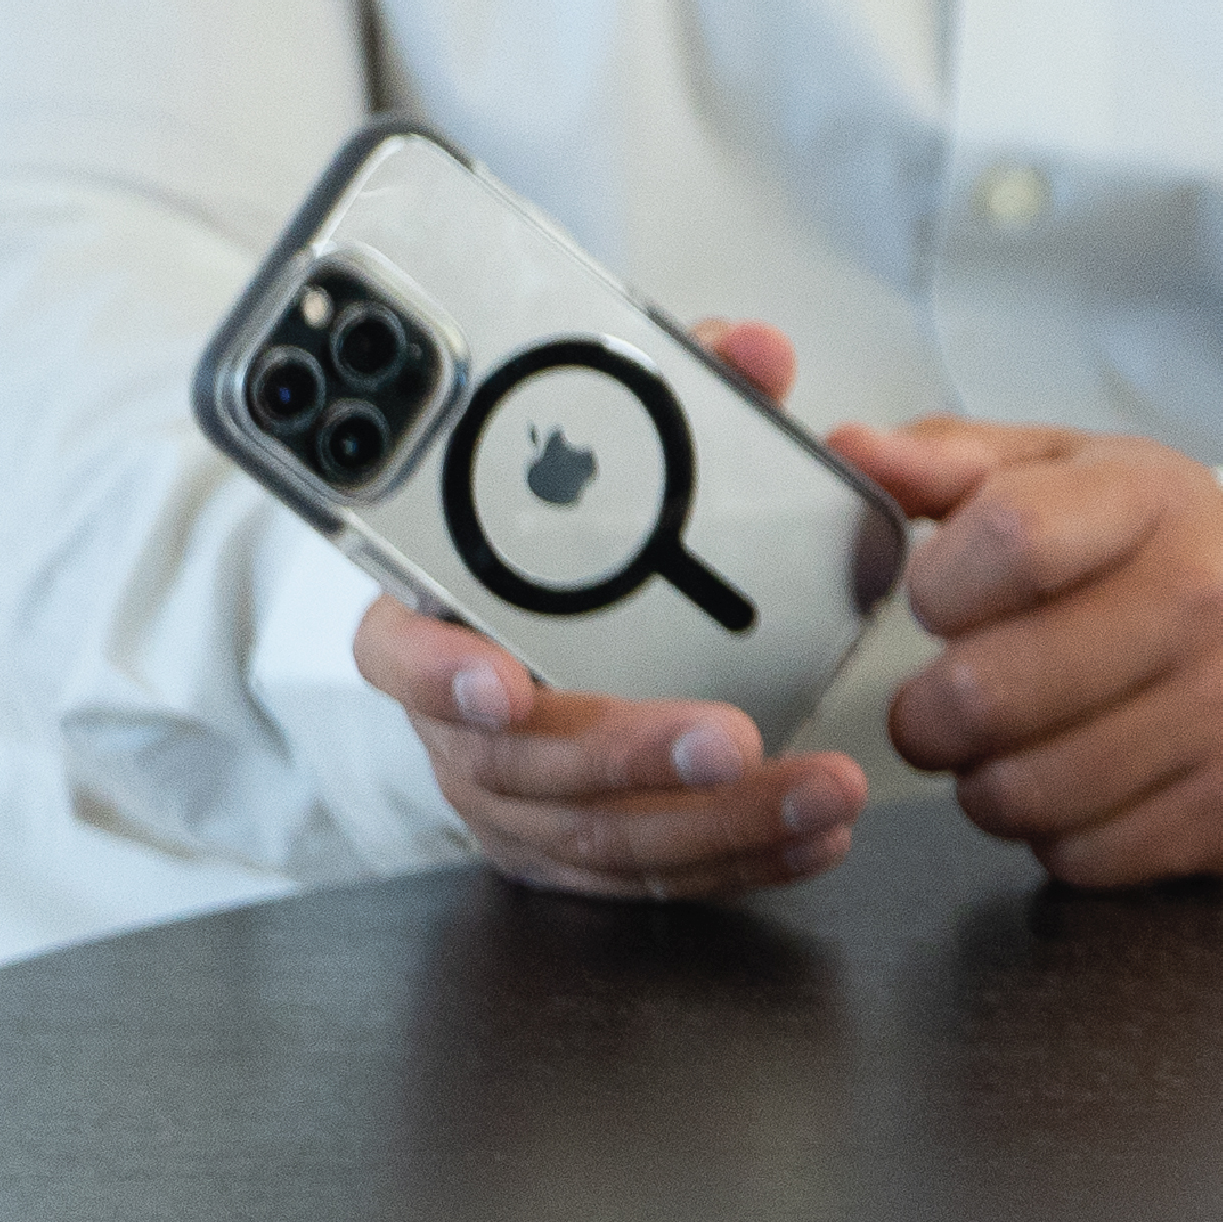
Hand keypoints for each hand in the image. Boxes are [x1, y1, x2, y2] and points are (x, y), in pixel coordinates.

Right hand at [353, 320, 870, 898]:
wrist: (528, 618)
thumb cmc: (565, 534)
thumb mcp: (613, 452)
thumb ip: (678, 396)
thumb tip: (754, 348)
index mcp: (434, 617)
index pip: (402, 647)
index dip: (441, 673)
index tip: (499, 680)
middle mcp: (459, 721)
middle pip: (526, 758)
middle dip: (636, 753)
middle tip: (731, 740)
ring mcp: (507, 795)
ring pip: (597, 829)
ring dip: (717, 820)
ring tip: (820, 790)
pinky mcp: (565, 844)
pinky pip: (640, 873)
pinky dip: (733, 860)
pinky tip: (809, 841)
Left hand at [848, 418, 1222, 883]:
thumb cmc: (1183, 559)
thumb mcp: (1085, 479)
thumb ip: (957, 462)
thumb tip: (845, 451)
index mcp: (1151, 498)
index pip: (1004, 539)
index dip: (938, 587)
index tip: (943, 601)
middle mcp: (1205, 599)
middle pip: (984, 694)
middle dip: (932, 715)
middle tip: (953, 701)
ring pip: (1016, 793)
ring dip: (989, 783)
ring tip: (1025, 743)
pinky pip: (1079, 857)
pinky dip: (1058, 836)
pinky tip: (1090, 783)